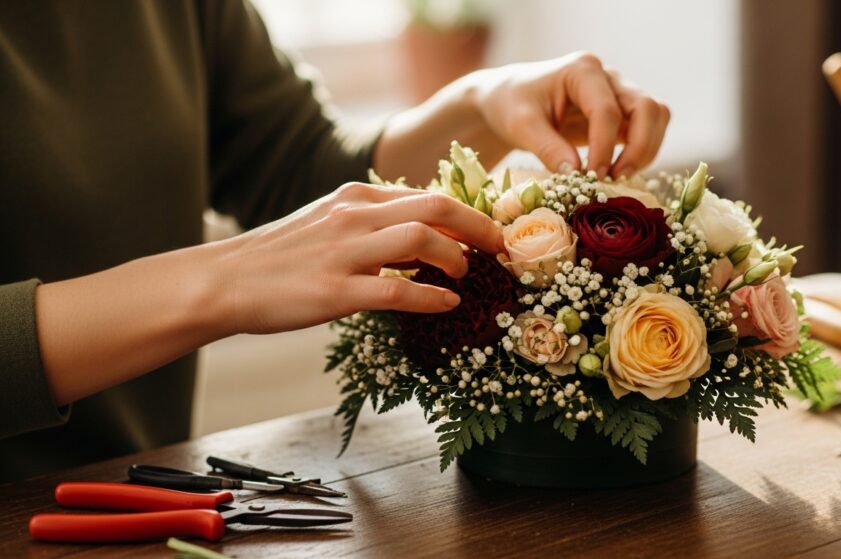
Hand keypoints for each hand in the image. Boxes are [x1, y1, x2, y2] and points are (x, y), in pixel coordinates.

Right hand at [214, 182, 504, 333]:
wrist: (224, 281)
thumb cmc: (279, 256)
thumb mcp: (327, 221)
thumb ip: (370, 221)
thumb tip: (420, 236)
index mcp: (355, 196)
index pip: (425, 195)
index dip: (467, 214)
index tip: (489, 232)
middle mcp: (354, 216)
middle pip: (436, 208)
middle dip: (478, 227)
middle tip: (501, 248)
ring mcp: (345, 252)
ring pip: (421, 240)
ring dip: (456, 258)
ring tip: (468, 275)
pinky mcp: (335, 291)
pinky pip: (397, 289)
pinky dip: (431, 296)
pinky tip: (447, 304)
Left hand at [466, 51, 671, 178]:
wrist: (510, 99)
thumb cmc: (512, 104)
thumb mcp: (520, 125)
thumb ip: (547, 147)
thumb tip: (575, 175)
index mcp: (583, 70)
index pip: (607, 110)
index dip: (603, 148)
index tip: (590, 178)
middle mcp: (608, 77)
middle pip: (647, 107)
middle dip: (639, 147)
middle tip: (616, 179)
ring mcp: (619, 93)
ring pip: (656, 116)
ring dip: (646, 150)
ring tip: (619, 178)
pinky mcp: (622, 113)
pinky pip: (647, 129)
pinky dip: (642, 152)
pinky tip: (619, 173)